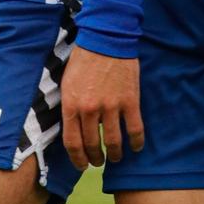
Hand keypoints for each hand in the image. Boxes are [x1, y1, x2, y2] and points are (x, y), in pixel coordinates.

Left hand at [61, 47, 143, 169]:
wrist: (106, 39)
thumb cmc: (84, 59)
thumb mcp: (67, 83)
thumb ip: (70, 106)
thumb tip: (73, 127)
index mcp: (72, 105)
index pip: (72, 142)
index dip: (77, 158)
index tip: (82, 165)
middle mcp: (90, 109)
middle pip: (92, 145)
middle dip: (95, 158)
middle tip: (98, 162)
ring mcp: (111, 106)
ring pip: (113, 141)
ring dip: (115, 154)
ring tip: (116, 157)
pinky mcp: (130, 101)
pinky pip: (134, 129)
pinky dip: (136, 142)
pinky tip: (135, 147)